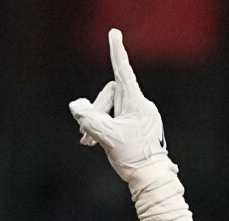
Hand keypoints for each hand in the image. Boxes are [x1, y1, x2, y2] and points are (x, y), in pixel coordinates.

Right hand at [69, 29, 167, 186]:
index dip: (117, 52)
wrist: (151, 179)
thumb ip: (89, 118)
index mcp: (136, 103)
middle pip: (108, 95)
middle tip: (85, 134)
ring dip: (97, 123)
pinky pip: (116, 118)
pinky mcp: (137, 125)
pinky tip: (96, 143)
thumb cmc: (133, 157)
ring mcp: (139, 115)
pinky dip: (104, 128)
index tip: (114, 33)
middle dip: (95, 111)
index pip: (123, 72)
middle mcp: (140, 105)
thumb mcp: (106, 137)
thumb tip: (77, 105)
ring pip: (110, 108)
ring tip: (90, 142)